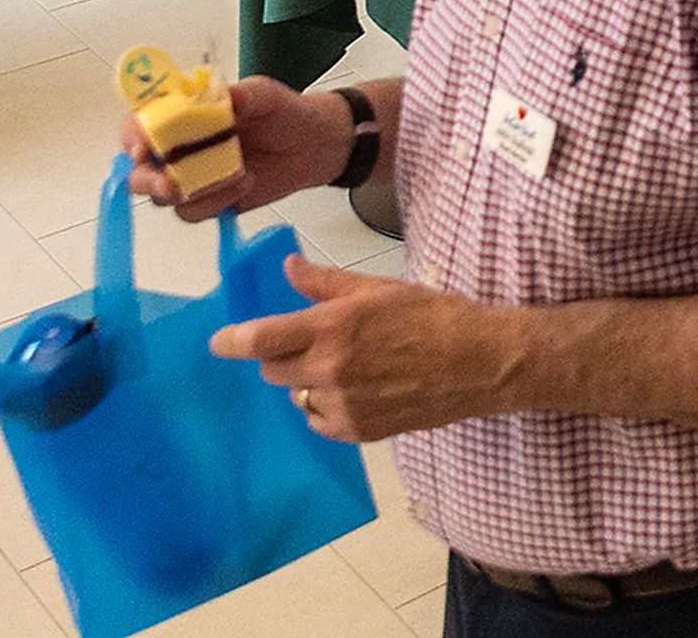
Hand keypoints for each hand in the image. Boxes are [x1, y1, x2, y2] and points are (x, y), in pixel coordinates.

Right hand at [124, 75, 346, 219]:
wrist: (314, 145)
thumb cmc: (283, 113)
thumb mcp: (265, 94)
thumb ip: (242, 95)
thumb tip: (222, 97)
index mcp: (182, 115)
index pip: (141, 123)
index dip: (133, 135)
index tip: (142, 146)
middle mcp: (179, 148)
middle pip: (140, 170)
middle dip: (147, 179)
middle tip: (169, 182)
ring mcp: (191, 177)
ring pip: (164, 197)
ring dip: (191, 191)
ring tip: (234, 174)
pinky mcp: (209, 201)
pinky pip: (194, 212)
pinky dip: (216, 201)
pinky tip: (245, 182)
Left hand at [210, 257, 515, 442]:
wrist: (478, 361)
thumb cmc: (431, 316)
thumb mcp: (379, 289)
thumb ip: (326, 282)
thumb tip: (288, 267)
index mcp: (333, 327)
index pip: (261, 339)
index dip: (232, 341)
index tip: (219, 342)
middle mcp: (330, 369)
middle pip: (272, 369)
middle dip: (280, 354)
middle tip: (312, 342)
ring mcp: (342, 404)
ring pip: (296, 395)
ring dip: (306, 381)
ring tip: (347, 367)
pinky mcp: (357, 430)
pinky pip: (319, 420)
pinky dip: (327, 406)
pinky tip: (358, 390)